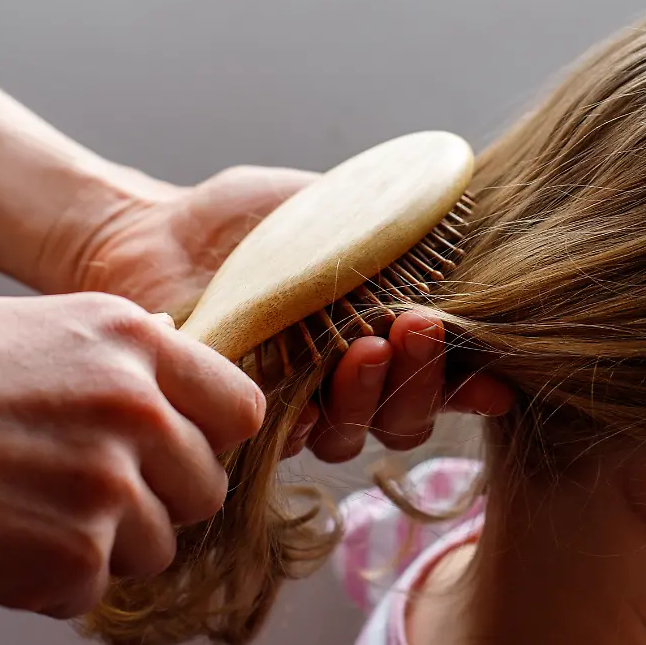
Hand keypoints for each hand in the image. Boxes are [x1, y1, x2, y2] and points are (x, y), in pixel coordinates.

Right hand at [0, 293, 260, 617]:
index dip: (212, 437)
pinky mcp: (75, 555)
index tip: (184, 450)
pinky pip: (98, 588)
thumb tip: (170, 352)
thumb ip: (116, 350)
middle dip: (159, 498)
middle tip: (89, 490)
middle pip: (206, 485)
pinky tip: (0, 541)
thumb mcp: (30, 326)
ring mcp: (111, 484)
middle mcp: (136, 408)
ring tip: (30, 511)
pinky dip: (54, 581)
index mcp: (131, 340)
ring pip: (160, 545)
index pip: (240, 408)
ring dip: (107, 544)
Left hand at [72, 165, 514, 461]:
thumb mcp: (331, 205)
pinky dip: (305, 420)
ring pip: (352, 434)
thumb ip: (392, 222)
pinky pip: (286, 439)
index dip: (469, 384)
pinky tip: (307, 390)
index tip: (491, 375)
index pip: (440, 376)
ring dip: (370, 397)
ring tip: (362, 346)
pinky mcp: (244, 418)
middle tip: (418, 325)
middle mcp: (345, 381)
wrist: (153, 229)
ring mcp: (297, 404)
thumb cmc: (247, 216)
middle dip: (422, 377)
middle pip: (406, 415)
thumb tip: (462, 218)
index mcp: (378, 333)